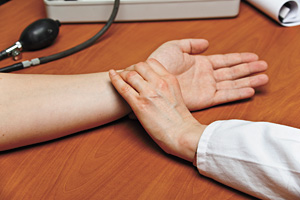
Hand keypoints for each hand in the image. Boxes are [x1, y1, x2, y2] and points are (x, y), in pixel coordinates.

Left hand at [109, 59, 205, 161]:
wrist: (183, 134)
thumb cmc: (180, 120)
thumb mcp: (176, 95)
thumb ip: (164, 87)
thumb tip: (149, 86)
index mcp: (169, 79)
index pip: (151, 62)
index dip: (141, 65)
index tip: (137, 71)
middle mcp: (159, 83)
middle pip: (139, 66)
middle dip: (131, 68)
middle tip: (126, 74)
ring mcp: (149, 93)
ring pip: (130, 74)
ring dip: (122, 74)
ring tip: (119, 78)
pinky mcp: (139, 105)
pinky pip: (123, 87)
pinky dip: (115, 79)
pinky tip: (111, 75)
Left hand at [149, 39, 268, 110]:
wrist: (148, 81)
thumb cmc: (157, 64)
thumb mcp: (174, 47)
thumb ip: (191, 44)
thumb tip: (206, 43)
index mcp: (200, 64)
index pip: (224, 60)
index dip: (239, 58)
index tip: (253, 56)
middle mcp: (205, 76)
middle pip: (232, 71)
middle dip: (248, 68)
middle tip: (264, 66)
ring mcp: (205, 88)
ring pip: (232, 83)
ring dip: (248, 80)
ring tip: (263, 77)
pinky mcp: (203, 99)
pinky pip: (225, 95)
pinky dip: (238, 93)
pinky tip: (250, 90)